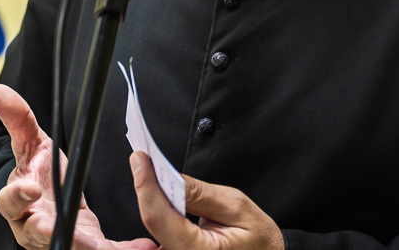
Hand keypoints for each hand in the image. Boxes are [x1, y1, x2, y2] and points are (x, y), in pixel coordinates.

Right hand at [0, 85, 157, 249]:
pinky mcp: (84, 247)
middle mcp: (33, 228)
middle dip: (54, 233)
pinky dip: (123, 249)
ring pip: (71, 246)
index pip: (9, 202)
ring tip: (110, 248)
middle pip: (39, 233)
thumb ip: (18, 121)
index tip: (32, 189)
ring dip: (92, 248)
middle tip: (73, 235)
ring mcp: (58, 240)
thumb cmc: (40, 177)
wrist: (54, 205)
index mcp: (18, 202)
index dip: (18, 196)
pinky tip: (144, 245)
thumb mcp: (31, 146)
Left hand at [130, 152, 284, 249]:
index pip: (158, 217)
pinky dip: (160, 212)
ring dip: (153, 200)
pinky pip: (161, 233)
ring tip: (153, 175)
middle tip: (144, 161)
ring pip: (154, 227)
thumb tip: (168, 177)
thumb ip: (199, 193)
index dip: (146, 184)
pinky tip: (163, 196)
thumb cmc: (259, 238)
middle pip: (152, 221)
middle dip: (147, 189)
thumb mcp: (235, 206)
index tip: (140, 159)